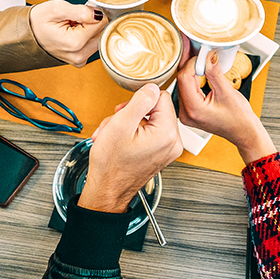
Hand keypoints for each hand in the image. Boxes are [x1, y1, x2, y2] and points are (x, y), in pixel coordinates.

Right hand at [29, 0, 106, 66]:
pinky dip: (85, 36)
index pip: (101, 22)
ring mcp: (79, 60)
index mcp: (75, 43)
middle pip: (101, 31)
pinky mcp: (80, 60)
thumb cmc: (37, 22)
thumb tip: (99, 14)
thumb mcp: (57, 8)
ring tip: (71, 26)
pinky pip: (92, 44)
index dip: (92, 13)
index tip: (78, 12)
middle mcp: (79, 55)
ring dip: (88, 29)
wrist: (26, 35)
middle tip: (73, 19)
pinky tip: (72, 33)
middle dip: (91, 22)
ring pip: (98, 38)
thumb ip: (81, 11)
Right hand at [79, 83, 182, 212]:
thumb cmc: (111, 165)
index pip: (161, 97)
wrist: (106, 191)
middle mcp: (173, 142)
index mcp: (167, 133)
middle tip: (115, 123)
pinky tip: (119, 141)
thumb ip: (140, 101)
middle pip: (155, 109)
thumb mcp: (121, 125)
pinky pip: (150, 132)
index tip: (125, 110)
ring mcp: (168, 149)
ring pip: (149, 120)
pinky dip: (132, 133)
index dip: (140, 100)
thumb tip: (152, 87)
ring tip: (113, 135)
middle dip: (132, 113)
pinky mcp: (161, 153)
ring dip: (128, 123)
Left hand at [176, 38, 275, 163]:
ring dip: (191, 67)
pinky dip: (193, 76)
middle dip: (189, 61)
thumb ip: (215, 72)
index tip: (202, 51)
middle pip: (181, 79)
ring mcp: (186, 112)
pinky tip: (198, 66)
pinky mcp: (190, 109)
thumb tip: (208, 55)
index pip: (185, 77)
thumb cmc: (239, 119)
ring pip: (183, 82)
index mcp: (193, 109)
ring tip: (198, 52)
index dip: (192, 61)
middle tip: (193, 44)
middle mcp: (185, 112)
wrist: (244, 133)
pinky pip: (187, 88)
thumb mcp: (227, 92)